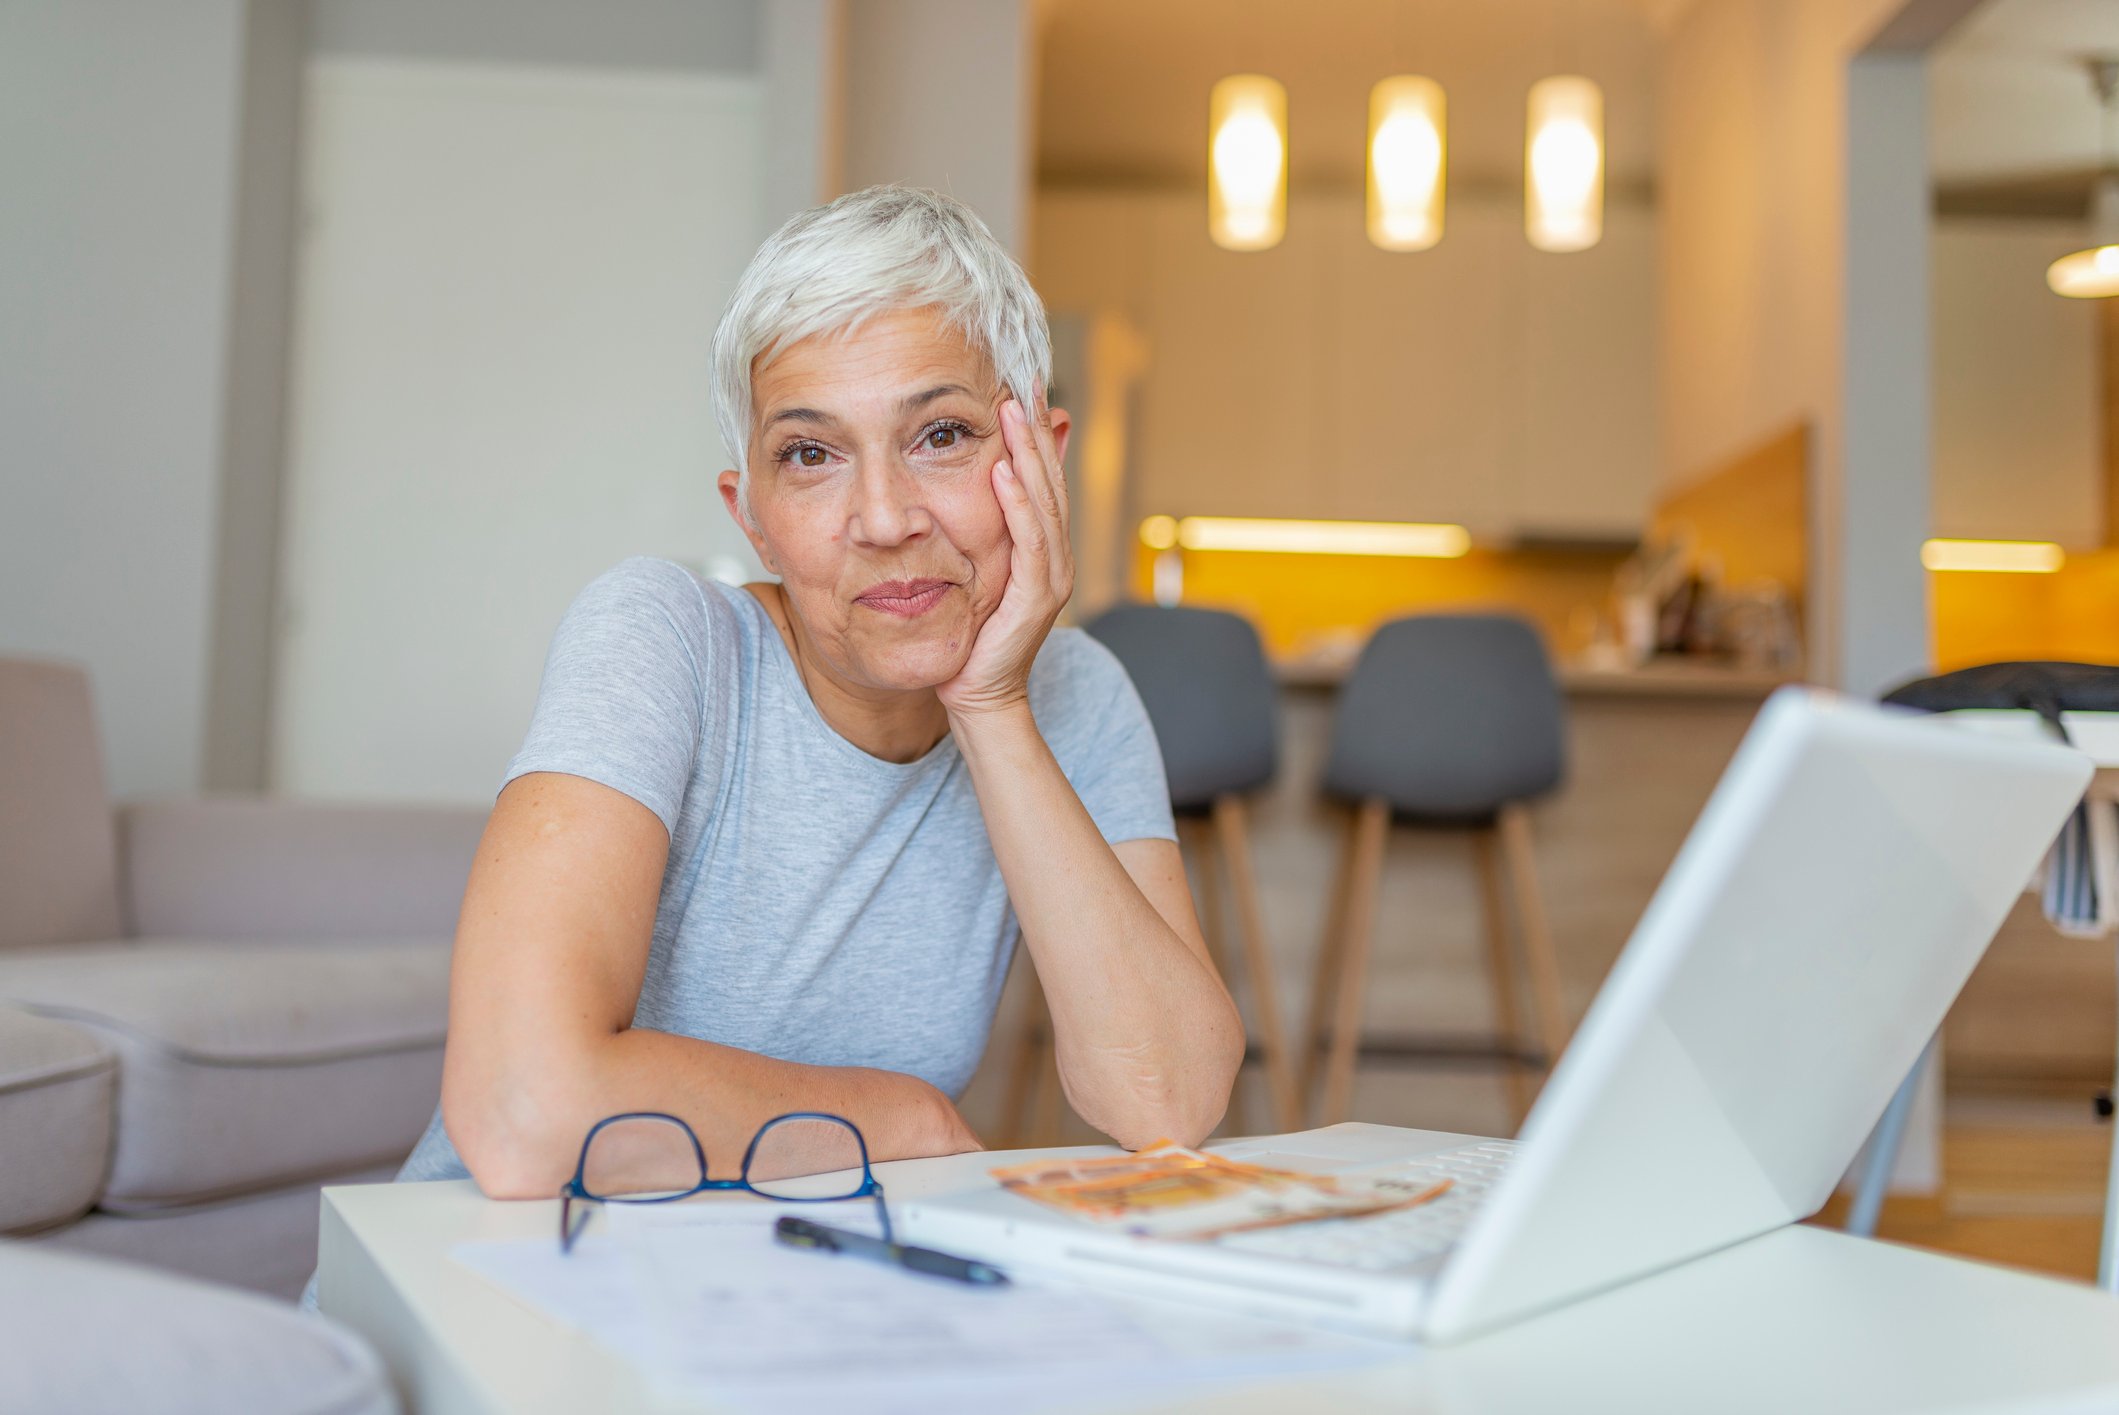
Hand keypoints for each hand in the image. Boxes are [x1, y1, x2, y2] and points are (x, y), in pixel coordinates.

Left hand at [936, 396, 1072, 718]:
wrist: (980, 699)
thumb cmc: (972, 640)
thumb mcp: (975, 574)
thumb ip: (980, 536)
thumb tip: (965, 496)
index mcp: (1042, 550)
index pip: (1041, 480)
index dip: (1033, 435)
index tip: (1020, 389)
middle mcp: (1055, 558)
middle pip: (1049, 481)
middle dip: (1035, 430)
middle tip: (1023, 382)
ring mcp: (1051, 578)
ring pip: (1044, 503)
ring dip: (1028, 454)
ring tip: (1013, 412)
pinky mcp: (1036, 598)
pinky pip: (1031, 542)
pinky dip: (1018, 504)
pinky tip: (1003, 472)